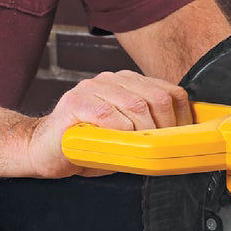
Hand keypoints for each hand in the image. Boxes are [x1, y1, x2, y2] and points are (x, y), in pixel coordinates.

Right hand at [17, 70, 192, 177]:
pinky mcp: (75, 101)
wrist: (45, 151)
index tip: (178, 140)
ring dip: (142, 133)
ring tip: (135, 149)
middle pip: (157, 98)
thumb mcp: (129, 137)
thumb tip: (184, 141)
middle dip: (164, 128)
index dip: (181, 118)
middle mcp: (113, 79)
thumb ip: (152, 130)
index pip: (171, 92)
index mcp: (129, 83)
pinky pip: (108, 115)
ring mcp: (92, 87)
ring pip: (136, 106)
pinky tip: (112, 142)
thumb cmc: (89, 145)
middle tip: (157, 148)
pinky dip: (118, 133)